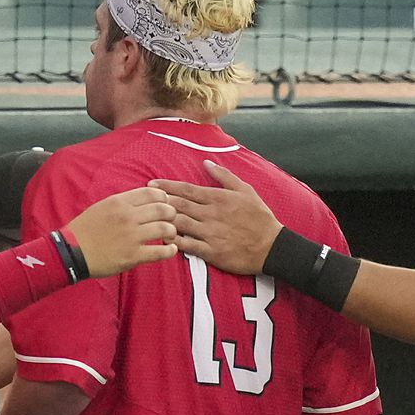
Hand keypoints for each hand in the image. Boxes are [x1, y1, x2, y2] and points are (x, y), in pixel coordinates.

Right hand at [65, 186, 177, 276]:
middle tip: (170, 220)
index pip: (152, 193)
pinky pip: (160, 252)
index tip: (165, 204)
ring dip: (172, 232)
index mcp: (120, 202)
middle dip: (172, 214)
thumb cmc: (85, 230)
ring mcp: (131, 237)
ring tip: (169, 236)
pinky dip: (170, 251)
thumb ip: (123, 203)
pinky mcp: (133, 256)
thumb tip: (143, 200)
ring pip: (165, 229)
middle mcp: (128, 217)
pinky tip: (171, 250)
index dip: (164, 198)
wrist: (71, 252)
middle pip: (163, 209)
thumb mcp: (102, 207)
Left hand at [149, 160, 281, 275]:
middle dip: (159, 201)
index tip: (151, 184)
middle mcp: (211, 214)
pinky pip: (188, 246)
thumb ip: (224, 176)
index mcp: (218, 198)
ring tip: (147, 217)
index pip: (186, 189)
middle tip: (142, 199)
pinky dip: (174, 241)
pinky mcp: (211, 251)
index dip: (167, 186)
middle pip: (179, 205)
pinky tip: (162, 239)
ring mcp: (210, 233)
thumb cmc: (259, 217)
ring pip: (180, 224)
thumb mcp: (246, 190)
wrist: (272, 245)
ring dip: (163, 220)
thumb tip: (206, 163)